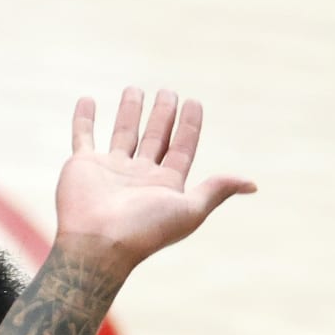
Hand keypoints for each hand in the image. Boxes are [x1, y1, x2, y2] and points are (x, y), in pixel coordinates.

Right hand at [54, 87, 255, 267]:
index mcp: (165, 185)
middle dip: (163, 115)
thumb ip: (217, 190)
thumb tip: (253, 185)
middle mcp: (139, 176)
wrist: (98, 244)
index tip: (194, 102)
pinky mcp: (82, 166)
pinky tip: (87, 99)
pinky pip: (83, 136)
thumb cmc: (146, 230)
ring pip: (123, 133)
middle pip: (155, 138)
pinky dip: (84, 118)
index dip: (190, 126)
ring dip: (129, 112)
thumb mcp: (190, 209)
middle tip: (168, 92)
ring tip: (134, 89)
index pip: (182, 148)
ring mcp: (110, 170)